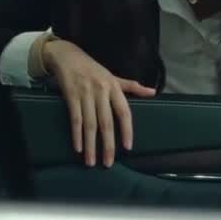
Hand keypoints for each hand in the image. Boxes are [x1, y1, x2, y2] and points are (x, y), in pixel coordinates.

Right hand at [43, 38, 157, 166]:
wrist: (68, 56)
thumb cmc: (93, 69)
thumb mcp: (113, 76)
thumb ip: (131, 87)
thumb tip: (152, 92)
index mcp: (114, 87)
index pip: (124, 112)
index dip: (127, 130)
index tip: (128, 147)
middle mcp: (101, 91)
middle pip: (106, 122)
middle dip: (108, 144)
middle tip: (108, 163)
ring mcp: (85, 93)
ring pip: (89, 124)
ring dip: (91, 145)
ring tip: (91, 161)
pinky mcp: (70, 95)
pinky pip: (75, 118)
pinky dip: (76, 134)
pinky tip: (78, 148)